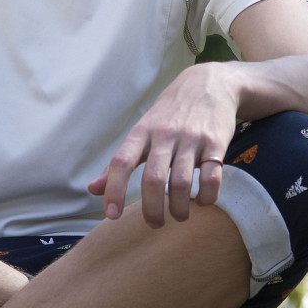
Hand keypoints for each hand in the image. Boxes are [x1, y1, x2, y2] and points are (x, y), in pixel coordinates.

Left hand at [88, 63, 239, 226]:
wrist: (210, 84)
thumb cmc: (169, 115)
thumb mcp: (141, 133)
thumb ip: (118, 164)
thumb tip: (92, 190)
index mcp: (142, 133)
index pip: (121, 162)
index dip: (114, 190)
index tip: (112, 215)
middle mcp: (165, 135)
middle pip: (152, 179)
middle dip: (151, 210)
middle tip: (154, 224)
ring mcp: (191, 139)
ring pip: (181, 183)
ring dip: (179, 208)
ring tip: (179, 216)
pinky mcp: (216, 143)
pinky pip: (212, 177)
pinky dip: (207, 197)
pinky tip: (203, 201)